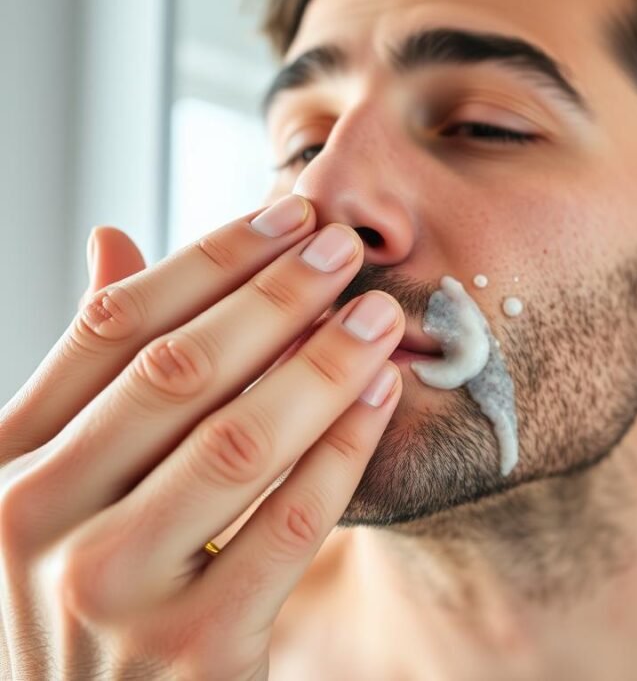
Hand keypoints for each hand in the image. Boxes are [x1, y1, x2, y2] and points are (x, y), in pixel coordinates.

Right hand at [0, 195, 403, 679]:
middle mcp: (35, 519)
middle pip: (177, 373)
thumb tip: (111, 238)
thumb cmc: (88, 589)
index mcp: (4, 460)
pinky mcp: (194, 646)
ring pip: (237, 442)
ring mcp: (110, 588)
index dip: (209, 259)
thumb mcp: (59, 482)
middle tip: (342, 248)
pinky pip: (289, 524)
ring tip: (377, 316)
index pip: (113, 327)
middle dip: (272, 298)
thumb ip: (91, 375)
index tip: (286, 215)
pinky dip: (342, 451)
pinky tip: (381, 399)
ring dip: (319, 366)